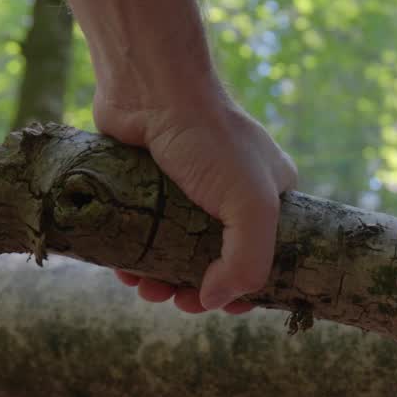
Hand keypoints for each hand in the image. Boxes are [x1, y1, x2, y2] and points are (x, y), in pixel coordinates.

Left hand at [94, 86, 297, 314]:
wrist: (152, 89)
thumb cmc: (211, 140)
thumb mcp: (251, 205)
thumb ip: (245, 262)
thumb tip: (212, 302)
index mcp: (271, 197)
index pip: (267, 257)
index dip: (245, 289)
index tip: (220, 307)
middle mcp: (232, 195)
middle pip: (218, 260)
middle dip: (198, 288)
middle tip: (178, 301)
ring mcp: (189, 193)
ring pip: (177, 252)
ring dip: (163, 280)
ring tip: (147, 289)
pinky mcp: (148, 189)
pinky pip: (144, 235)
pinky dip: (135, 258)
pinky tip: (126, 270)